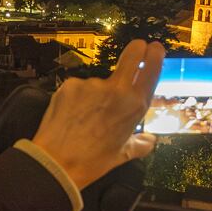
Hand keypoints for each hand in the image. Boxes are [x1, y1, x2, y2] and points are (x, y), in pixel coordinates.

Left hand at [29, 38, 164, 190]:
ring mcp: (92, 85)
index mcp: (134, 106)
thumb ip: (140, 144)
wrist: (57, 163)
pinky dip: (76, 98)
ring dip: (95, 93)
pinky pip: (78, 88)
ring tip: (84, 117)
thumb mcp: (122, 154)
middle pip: (131, 56)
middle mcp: (116, 90)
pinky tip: (71, 115)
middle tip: (137, 47)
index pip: (150, 71)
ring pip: (98, 82)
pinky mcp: (71, 84)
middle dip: (136, 48)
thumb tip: (150, 140)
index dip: (154, 56)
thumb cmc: (94, 162)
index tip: (154, 47)